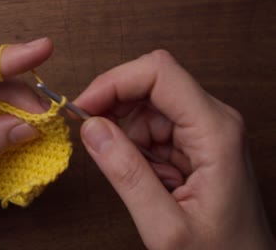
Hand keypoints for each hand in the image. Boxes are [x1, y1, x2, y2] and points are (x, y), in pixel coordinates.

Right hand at [75, 50, 274, 248]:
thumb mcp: (165, 225)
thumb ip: (126, 174)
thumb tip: (92, 128)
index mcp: (215, 132)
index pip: (159, 73)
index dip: (115, 82)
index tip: (84, 106)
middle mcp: (213, 121)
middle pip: (151, 83)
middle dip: (114, 106)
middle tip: (92, 137)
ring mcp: (204, 129)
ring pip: (147, 107)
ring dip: (127, 135)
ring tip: (138, 177)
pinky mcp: (194, 141)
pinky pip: (152, 128)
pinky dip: (137, 148)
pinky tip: (148, 177)